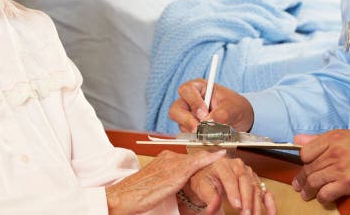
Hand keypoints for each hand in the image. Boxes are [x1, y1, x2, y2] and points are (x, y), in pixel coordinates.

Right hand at [105, 149, 224, 213]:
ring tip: (223, 154)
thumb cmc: (137, 194)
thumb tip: (177, 186)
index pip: (186, 158)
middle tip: (222, 153)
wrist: (126, 195)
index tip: (213, 155)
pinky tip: (220, 155)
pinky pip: (196, 163)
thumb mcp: (156, 184)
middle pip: (192, 157)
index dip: (200, 158)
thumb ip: (168, 180)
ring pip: (196, 159)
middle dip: (207, 157)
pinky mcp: (176, 171)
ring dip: (210, 158)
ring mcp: (173, 163)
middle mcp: (169, 157)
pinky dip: (209, 158)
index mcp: (164, 158)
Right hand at [169, 79, 253, 132]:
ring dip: (194, 131)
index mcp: (198, 88)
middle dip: (187, 120)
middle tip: (199, 129)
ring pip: (180, 124)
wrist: (239, 119)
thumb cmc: (235, 107)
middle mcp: (189, 101)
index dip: (193, 102)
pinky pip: (188, 135)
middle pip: (176, 110)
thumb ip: (223, 113)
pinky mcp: (190, 128)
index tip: (204, 114)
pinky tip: (210, 138)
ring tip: (211, 134)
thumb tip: (210, 122)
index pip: (187, 91)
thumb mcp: (234, 107)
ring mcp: (188, 116)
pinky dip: (198, 138)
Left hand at [183, 155, 276, 214]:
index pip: (230, 178)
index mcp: (223, 165)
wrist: (208, 174)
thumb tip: (213, 206)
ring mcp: (248, 174)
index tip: (236, 205)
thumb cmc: (205, 178)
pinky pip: (265, 192)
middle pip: (246, 182)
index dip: (234, 192)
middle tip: (246, 214)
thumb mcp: (201, 185)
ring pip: (256, 188)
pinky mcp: (255, 182)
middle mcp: (238, 167)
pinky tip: (271, 213)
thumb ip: (208, 195)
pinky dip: (270, 203)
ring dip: (257, 204)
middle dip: (247, 200)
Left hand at [292, 130, 349, 205]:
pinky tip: (323, 198)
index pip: (305, 151)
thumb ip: (320, 139)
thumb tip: (297, 139)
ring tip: (306, 195)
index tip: (305, 168)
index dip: (303, 162)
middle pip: (308, 168)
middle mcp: (334, 151)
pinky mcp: (347, 183)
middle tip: (299, 186)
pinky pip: (326, 193)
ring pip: (314, 182)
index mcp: (333, 138)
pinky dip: (322, 198)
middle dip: (302, 180)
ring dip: (308, 191)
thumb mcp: (345, 137)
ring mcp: (340, 168)